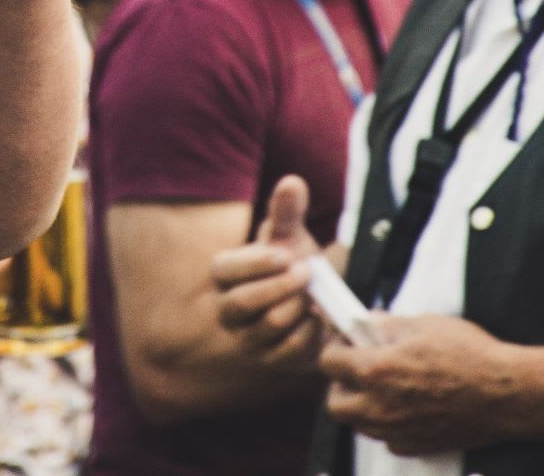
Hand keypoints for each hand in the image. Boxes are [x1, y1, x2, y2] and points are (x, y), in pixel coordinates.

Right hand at [209, 176, 324, 369]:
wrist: (314, 301)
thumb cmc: (292, 263)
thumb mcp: (290, 235)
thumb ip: (288, 211)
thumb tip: (292, 182)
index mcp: (225, 275)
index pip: (225, 270)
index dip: (255, 264)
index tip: (286, 254)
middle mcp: (228, 310)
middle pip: (242, 303)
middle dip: (278, 286)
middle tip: (306, 271)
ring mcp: (248, 339)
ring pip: (268, 326)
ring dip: (297, 307)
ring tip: (313, 295)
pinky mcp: (272, 361)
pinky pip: (289, 350)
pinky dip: (309, 331)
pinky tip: (318, 317)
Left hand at [321, 314, 519, 455]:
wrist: (507, 394)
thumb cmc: (471, 355)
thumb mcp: (425, 325)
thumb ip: (388, 325)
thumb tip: (368, 323)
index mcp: (376, 370)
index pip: (328, 363)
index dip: (335, 347)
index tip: (347, 342)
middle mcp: (379, 406)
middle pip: (334, 404)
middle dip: (339, 384)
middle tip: (357, 369)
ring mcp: (396, 431)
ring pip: (357, 425)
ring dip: (361, 406)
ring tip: (382, 387)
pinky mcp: (415, 446)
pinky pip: (385, 439)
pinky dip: (386, 425)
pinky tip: (404, 407)